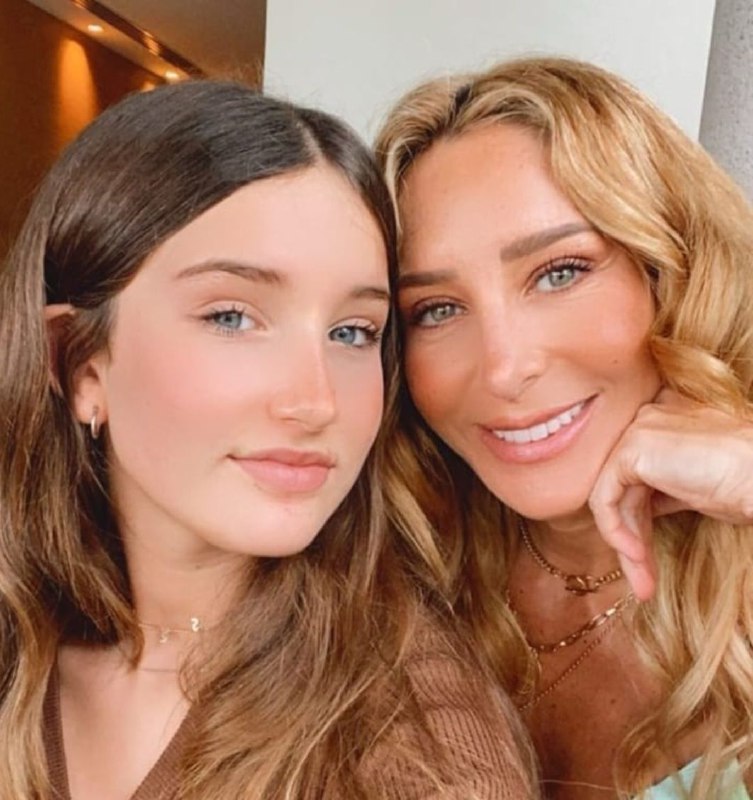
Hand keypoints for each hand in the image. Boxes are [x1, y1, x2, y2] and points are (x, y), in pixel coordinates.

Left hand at [589, 389, 752, 599]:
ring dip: (627, 545)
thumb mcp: (696, 489)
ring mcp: (637, 430)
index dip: (639, 520)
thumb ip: (664, 490)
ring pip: (613, 496)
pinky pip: (606, 497)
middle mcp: (647, 418)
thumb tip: (639, 513)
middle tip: (644, 579)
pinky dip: (615, 530)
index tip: (646, 557)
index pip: (636, 475)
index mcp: (663, 422)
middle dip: (632, 538)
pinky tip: (636, 555)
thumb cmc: (746, 483)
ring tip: (644, 583)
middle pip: (624, 488)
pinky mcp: (631, 448)